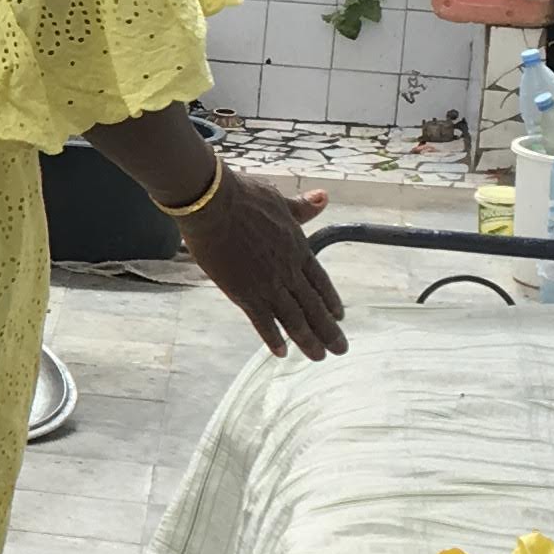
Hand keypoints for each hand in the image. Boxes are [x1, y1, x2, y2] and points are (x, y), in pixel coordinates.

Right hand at [181, 172, 346, 360]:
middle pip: (314, 307)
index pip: (321, 281)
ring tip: (318, 356)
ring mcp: (267, 284)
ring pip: (294, 319)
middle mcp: (288, 271)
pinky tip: (281, 353)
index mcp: (297, 247)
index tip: (340, 316)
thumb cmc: (243, 197)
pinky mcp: (244, 293)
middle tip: (341, 348)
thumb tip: (323, 198)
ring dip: (308, 340)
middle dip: (329, 330)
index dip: (331, 301)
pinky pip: (262, 322)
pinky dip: (273, 338)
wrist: (213, 204)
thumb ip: (301, 207)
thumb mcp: (278, 199)